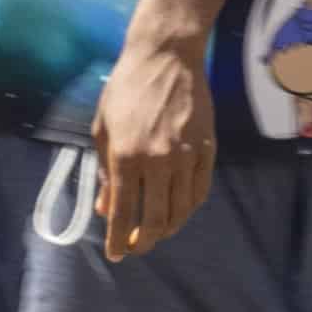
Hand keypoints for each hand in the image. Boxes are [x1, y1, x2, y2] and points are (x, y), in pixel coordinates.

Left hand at [91, 32, 215, 262]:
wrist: (165, 57)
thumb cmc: (126, 89)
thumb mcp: (104, 129)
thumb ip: (105, 171)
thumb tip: (106, 207)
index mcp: (126, 157)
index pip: (123, 212)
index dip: (118, 239)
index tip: (116, 254)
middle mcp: (158, 161)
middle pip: (155, 218)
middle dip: (145, 240)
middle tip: (137, 247)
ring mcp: (187, 155)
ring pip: (181, 208)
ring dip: (168, 228)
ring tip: (157, 233)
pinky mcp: (207, 148)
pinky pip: (200, 189)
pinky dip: (189, 207)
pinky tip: (179, 211)